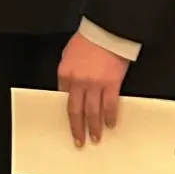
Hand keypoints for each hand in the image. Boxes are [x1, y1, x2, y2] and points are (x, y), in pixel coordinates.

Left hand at [57, 31, 130, 146]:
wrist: (105, 33)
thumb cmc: (86, 42)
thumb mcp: (68, 56)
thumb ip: (67, 74)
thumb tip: (68, 91)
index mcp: (64, 73)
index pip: (63, 98)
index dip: (67, 112)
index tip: (69, 123)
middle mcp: (78, 81)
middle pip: (76, 110)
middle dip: (77, 127)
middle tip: (79, 140)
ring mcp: (95, 84)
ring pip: (93, 111)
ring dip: (94, 127)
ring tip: (95, 138)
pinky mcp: (111, 84)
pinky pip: (110, 105)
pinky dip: (110, 116)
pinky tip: (110, 124)